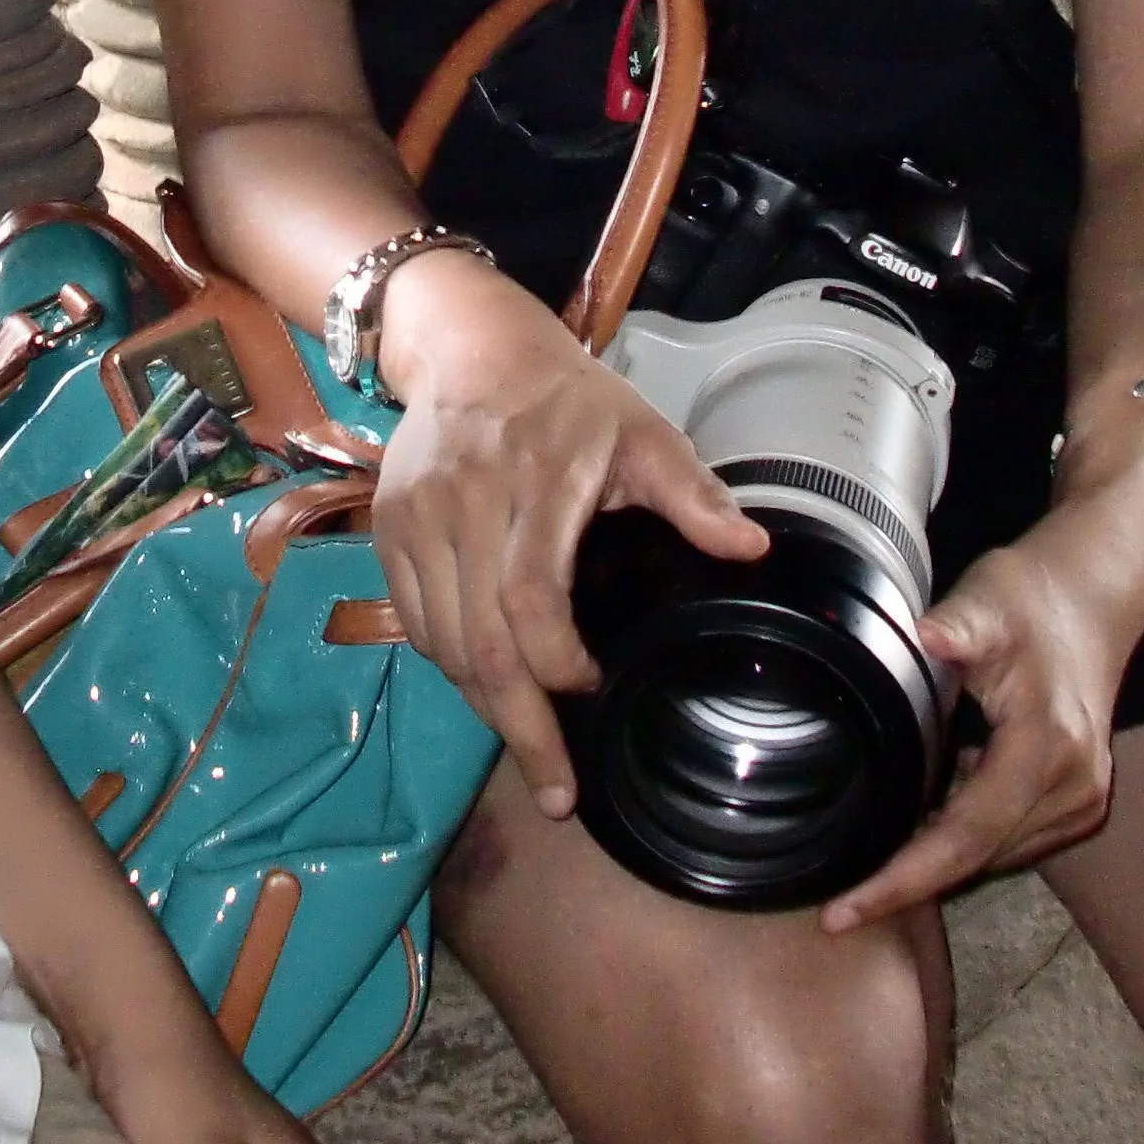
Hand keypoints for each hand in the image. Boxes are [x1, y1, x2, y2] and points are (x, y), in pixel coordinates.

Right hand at [371, 254, 767, 816]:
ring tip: (530, 751)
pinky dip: (452, 668)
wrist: (471, 349)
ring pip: (444, 641)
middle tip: (557, 794)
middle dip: (520, 726)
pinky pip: (417, 623)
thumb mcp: (644, 431)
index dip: (555, 661)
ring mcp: (419, 518)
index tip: (592, 693)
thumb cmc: (571, 402)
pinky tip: (490, 692)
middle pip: (481, 639)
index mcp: (538, 479)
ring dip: (486, 705)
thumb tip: (753, 550)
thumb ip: (694, 495)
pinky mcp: (390, 531)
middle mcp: (468, 500)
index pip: (531, 594)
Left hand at [822, 474, 1143, 931]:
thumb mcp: (988, 600)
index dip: (904, 878)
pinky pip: (1010, 837)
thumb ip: (958, 624)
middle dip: (910, 885)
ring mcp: (1082, 796)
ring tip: (865, 879)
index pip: (965, 834)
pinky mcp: (1078, 796)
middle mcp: (1073, 785)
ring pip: (995, 855)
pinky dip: (963, 842)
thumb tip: (925, 635)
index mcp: (1047, 746)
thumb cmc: (1032, 595)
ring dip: (936, 867)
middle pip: (978, 857)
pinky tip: (917, 831)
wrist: (1094, 595)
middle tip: (837, 908)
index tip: (845, 910)